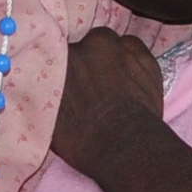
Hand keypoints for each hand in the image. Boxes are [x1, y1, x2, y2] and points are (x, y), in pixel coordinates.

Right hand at [48, 26, 161, 176]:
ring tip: (115, 82)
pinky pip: (134, 50)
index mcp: (60, 56)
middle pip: (86, 46)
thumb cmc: (81, 139)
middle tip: (94, 85)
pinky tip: (133, 81)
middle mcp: (87, 44)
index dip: (67, 66)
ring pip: (110, 45)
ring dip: (111, 57)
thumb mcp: (49, 114)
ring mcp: (118, 47)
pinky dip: (133, 61)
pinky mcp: (144, 56)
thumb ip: (48, 89)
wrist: (123, 147)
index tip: (71, 80)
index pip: (59, 52)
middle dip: (88, 61)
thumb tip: (47, 85)